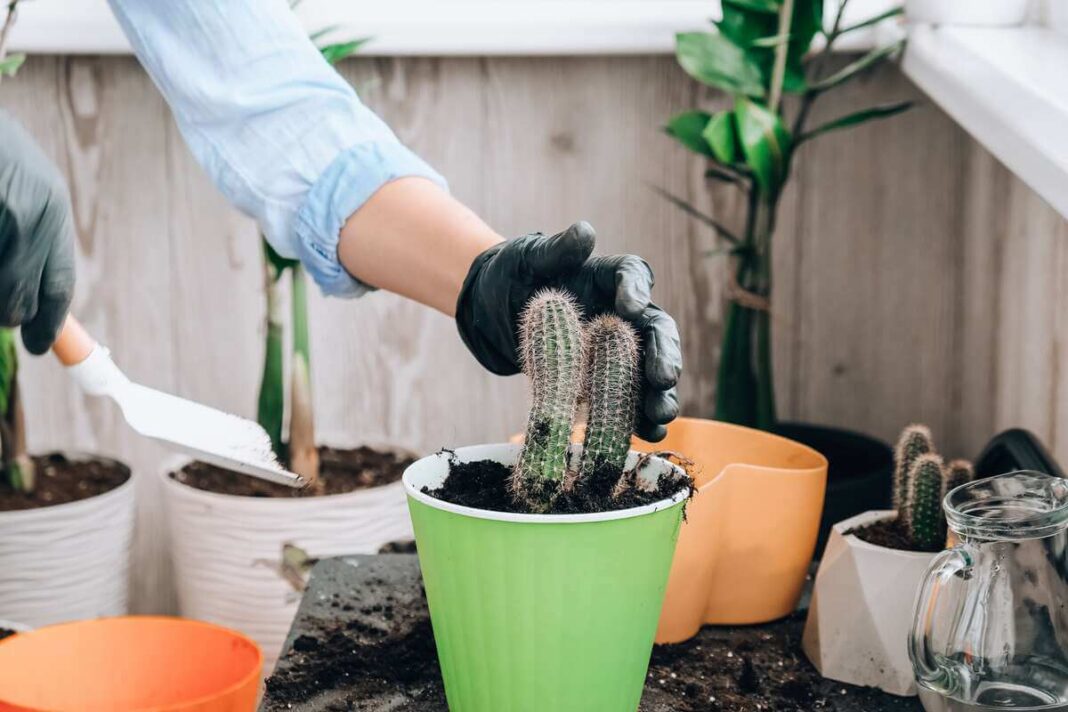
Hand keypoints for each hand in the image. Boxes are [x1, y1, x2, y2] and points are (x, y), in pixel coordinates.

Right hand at [0, 112, 74, 353]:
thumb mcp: (20, 185)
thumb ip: (27, 236)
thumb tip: (22, 304)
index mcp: (49, 208)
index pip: (57, 284)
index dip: (48, 321)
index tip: (40, 346)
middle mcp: (30, 216)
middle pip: (19, 299)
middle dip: (5, 312)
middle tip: (2, 317)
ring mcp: (2, 217)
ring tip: (4, 224)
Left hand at [456, 221, 681, 440]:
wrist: (494, 309)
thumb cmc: (514, 274)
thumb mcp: (529, 258)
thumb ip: (557, 249)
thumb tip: (585, 233)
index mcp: (607, 276)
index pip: (633, 275)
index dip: (636, 289)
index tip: (629, 306)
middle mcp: (621, 312)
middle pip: (655, 330)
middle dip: (663, 354)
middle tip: (663, 376)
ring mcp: (615, 349)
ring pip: (649, 371)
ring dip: (660, 394)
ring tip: (663, 414)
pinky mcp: (601, 380)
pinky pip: (628, 399)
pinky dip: (640, 418)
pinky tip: (649, 436)